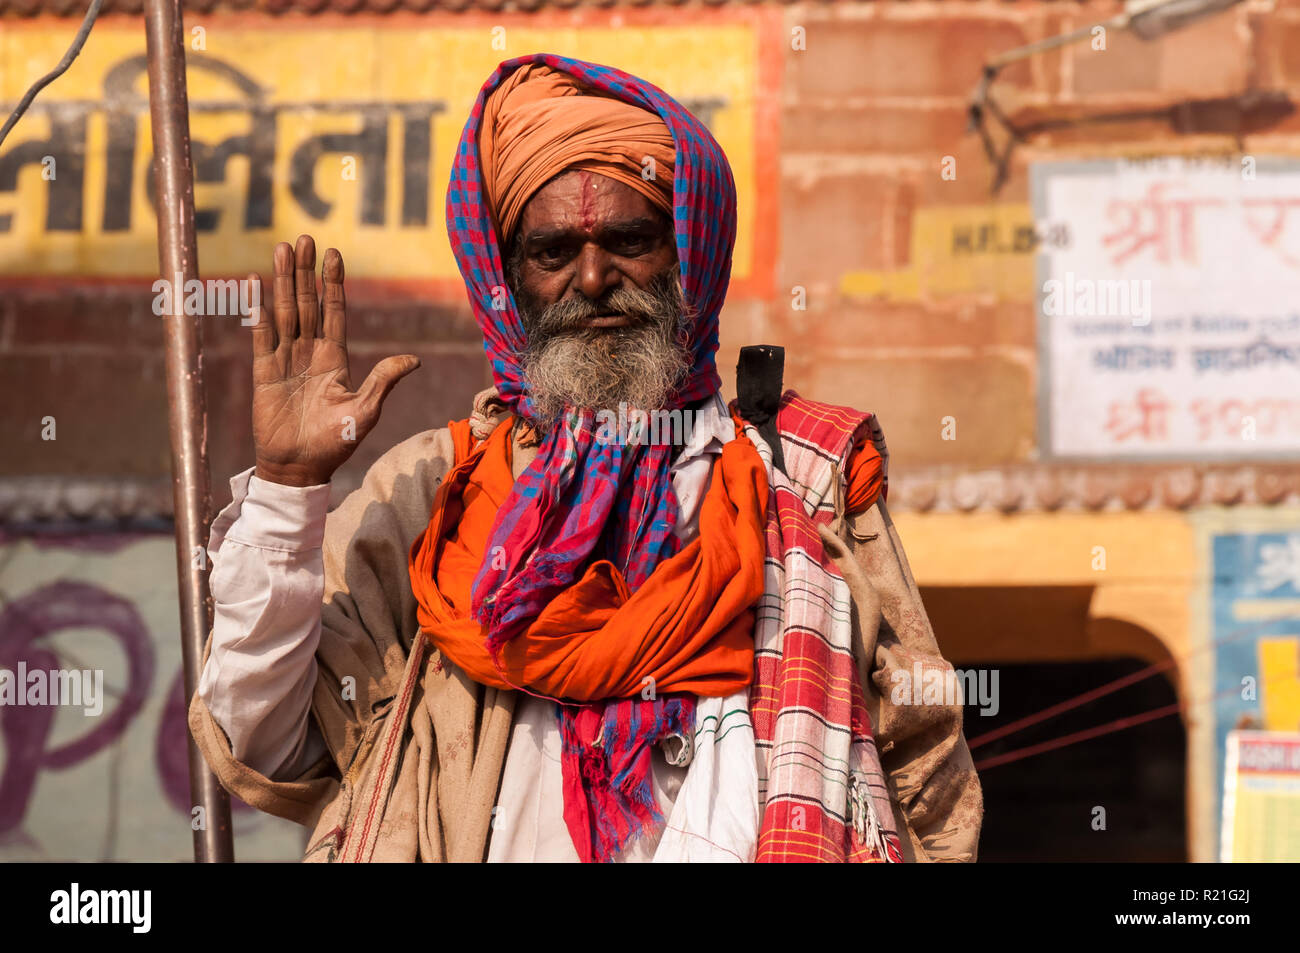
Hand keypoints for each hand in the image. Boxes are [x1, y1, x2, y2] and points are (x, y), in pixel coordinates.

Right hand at [248, 235, 419, 486]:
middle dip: (305, 272)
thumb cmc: (335, 443)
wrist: (300, 468)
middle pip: (307, 304)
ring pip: (284, 312)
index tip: (333, 255)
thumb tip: (414, 359)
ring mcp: (285, 361)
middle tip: (304, 239)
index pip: (334, 312)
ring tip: (282, 250)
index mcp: (335, 359)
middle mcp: (309, 354)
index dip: (333, 284)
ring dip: (282, 282)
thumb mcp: (365, 410)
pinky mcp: (264, 373)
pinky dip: (257, 310)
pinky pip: (260, 335)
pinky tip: (254, 285)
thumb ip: (384, 381)